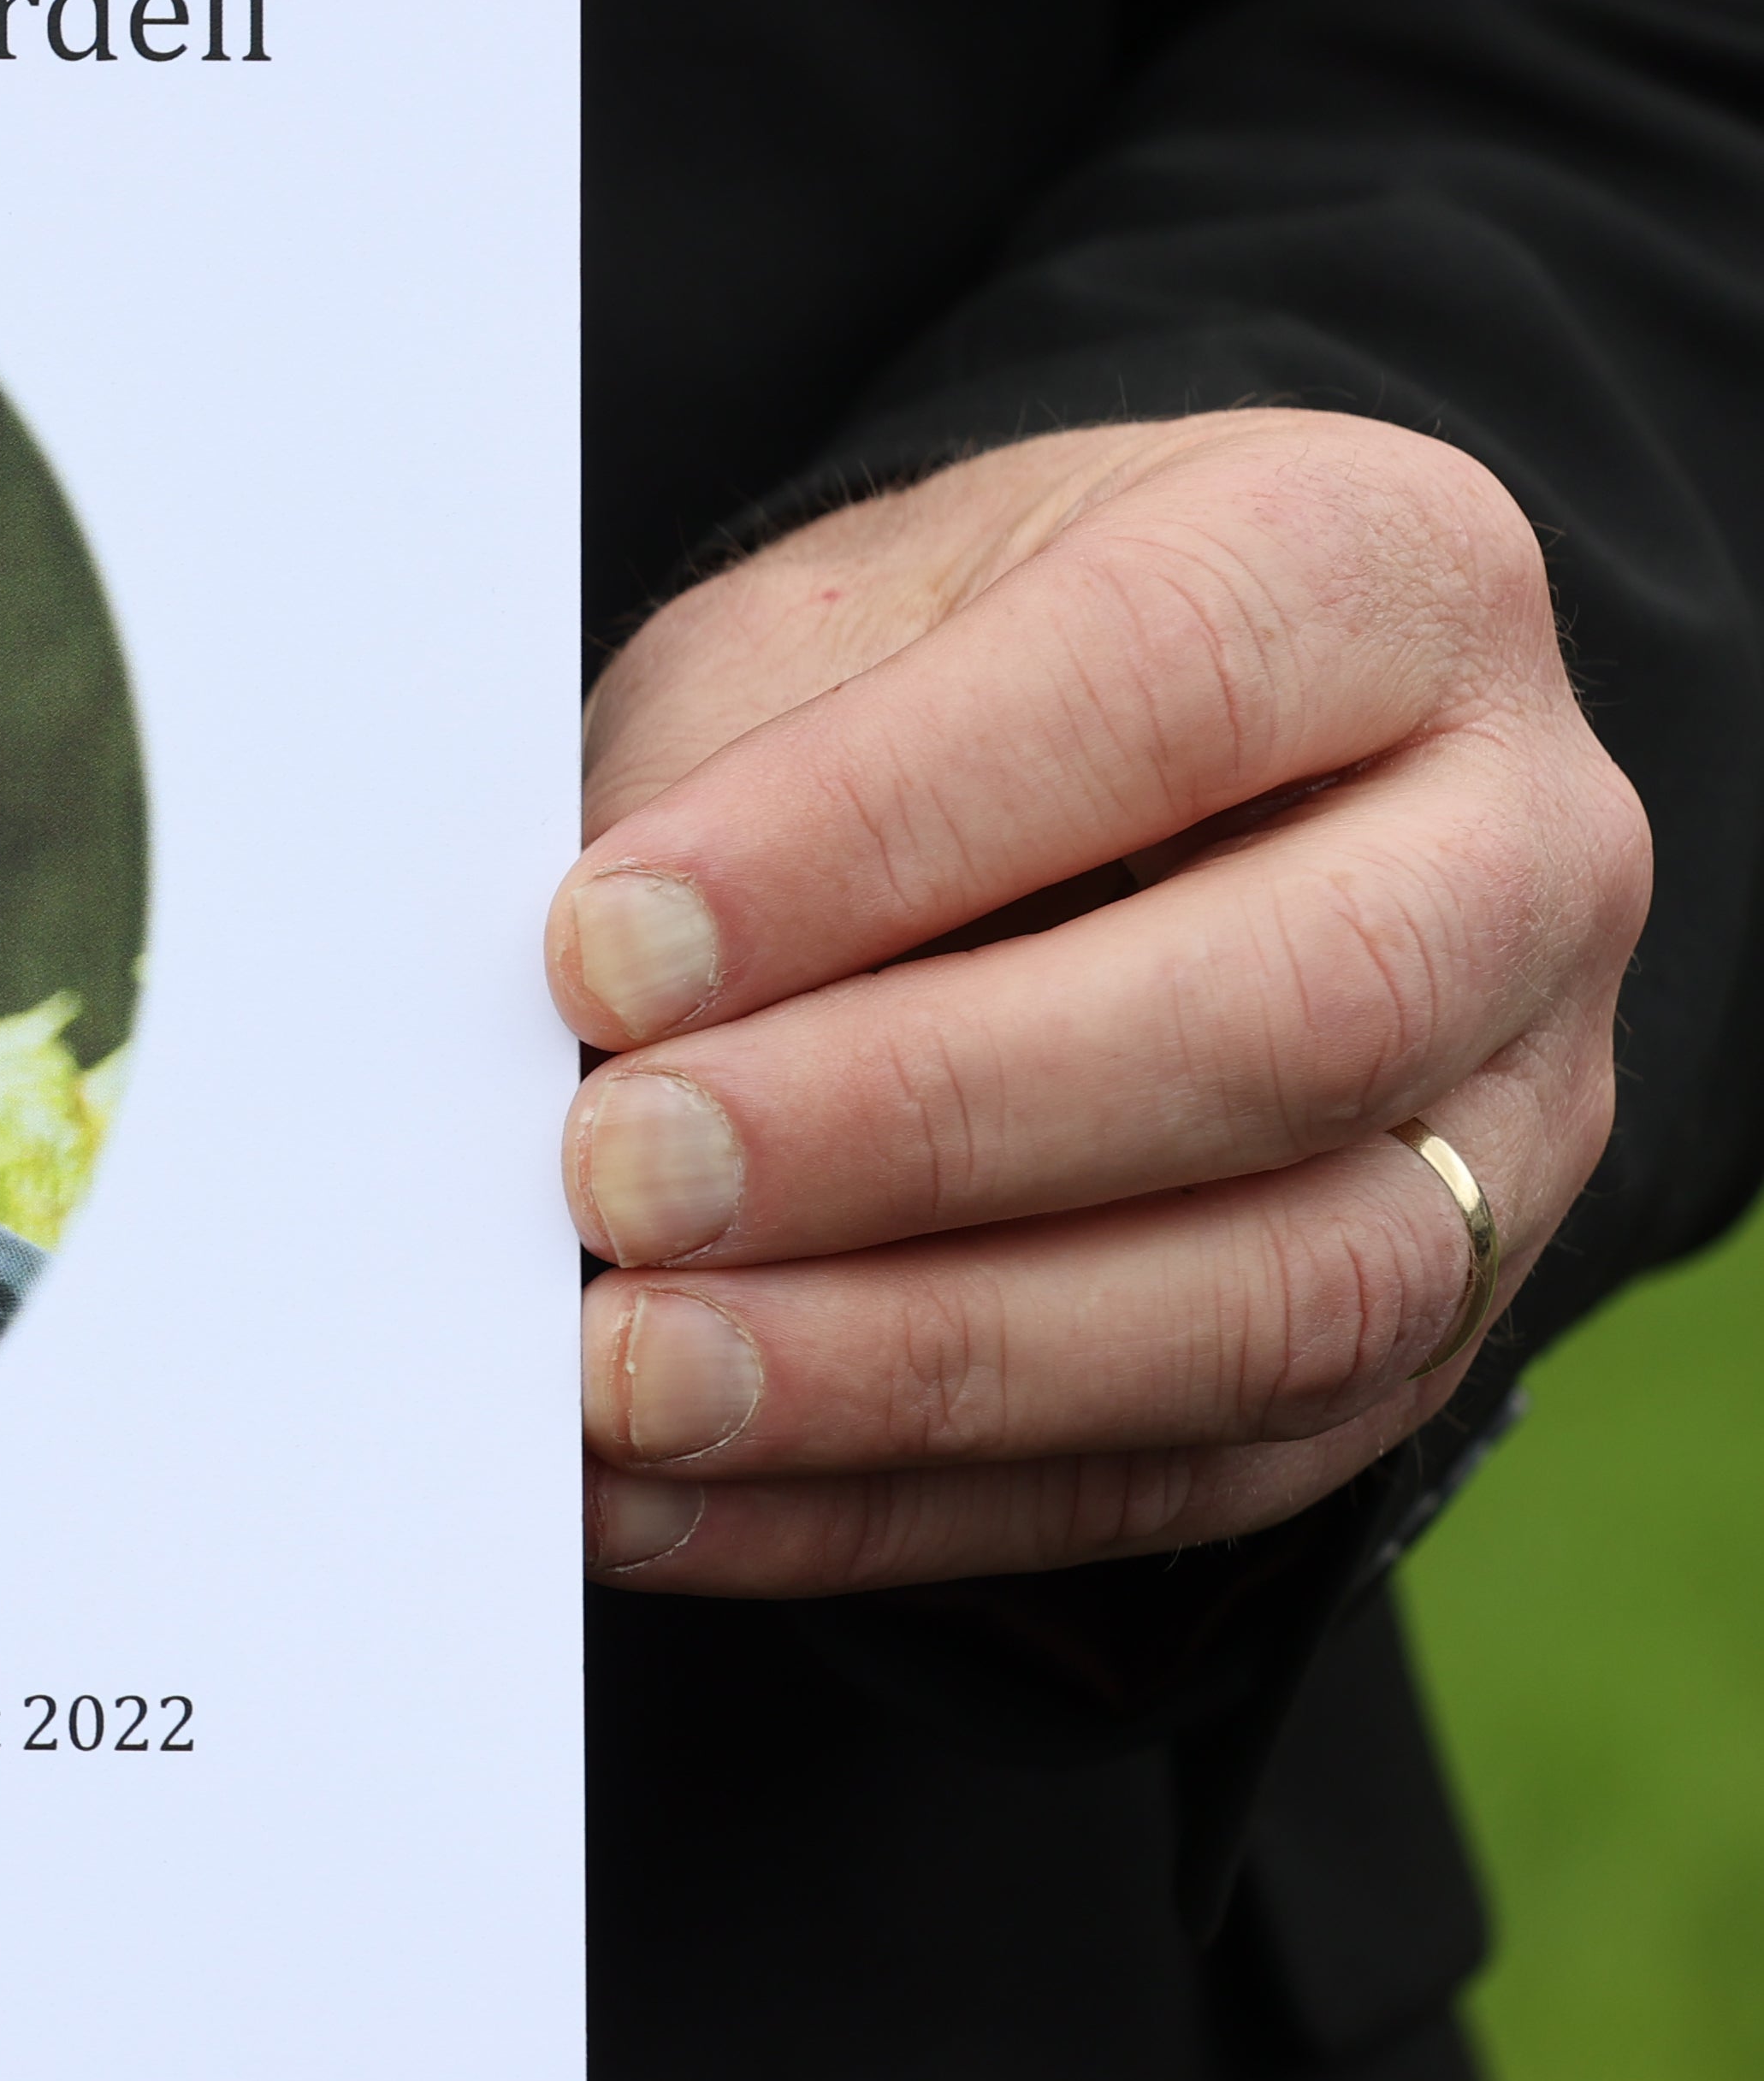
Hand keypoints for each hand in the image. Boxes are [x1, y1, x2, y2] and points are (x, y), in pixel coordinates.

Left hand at [549, 410, 1648, 1592]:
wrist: (1109, 789)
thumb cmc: (940, 677)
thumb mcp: (831, 631)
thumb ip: (724, 791)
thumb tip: (563, 1035)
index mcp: (1376, 573)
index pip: (1157, 689)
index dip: (869, 833)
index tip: (604, 945)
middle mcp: (1517, 852)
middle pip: (1286, 1015)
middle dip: (915, 1123)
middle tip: (622, 1175)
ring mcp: (1507, 1129)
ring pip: (1278, 1296)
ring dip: (912, 1364)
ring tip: (632, 1375)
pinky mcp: (1415, 1356)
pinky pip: (1177, 1480)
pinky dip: (889, 1506)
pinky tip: (669, 1498)